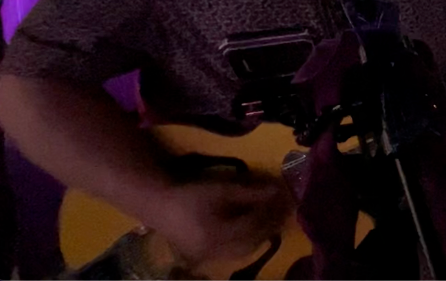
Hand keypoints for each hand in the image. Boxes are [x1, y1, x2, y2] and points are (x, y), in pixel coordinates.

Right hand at [151, 175, 290, 267]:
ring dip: (262, 235)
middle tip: (286, 210)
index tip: (286, 198)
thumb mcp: (222, 188)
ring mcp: (210, 257)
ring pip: (246, 251)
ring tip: (274, 218)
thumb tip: (278, 190)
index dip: (271, 212)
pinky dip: (250, 241)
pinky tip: (257, 229)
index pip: (254, 226)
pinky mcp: (207, 257)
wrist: (159, 205)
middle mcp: (215, 251)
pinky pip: (235, 253)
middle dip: (271, 225)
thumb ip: (251, 192)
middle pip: (253, 242)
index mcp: (217, 235)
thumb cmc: (191, 193)